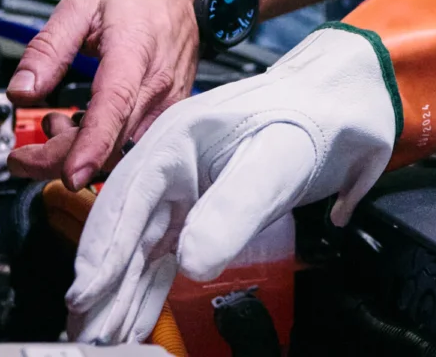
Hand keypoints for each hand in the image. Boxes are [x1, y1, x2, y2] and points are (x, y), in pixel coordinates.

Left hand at [5, 0, 200, 187]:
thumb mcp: (79, 5)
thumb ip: (48, 48)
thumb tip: (22, 90)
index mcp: (134, 51)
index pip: (115, 104)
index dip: (91, 144)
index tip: (70, 174)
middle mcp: (157, 84)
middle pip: (113, 141)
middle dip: (61, 158)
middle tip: (23, 156)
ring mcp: (168, 103)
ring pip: (123, 150)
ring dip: (81, 151)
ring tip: (56, 123)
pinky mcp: (169, 114)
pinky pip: (134, 143)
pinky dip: (102, 146)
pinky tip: (82, 124)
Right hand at [65, 26, 396, 342]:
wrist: (350, 102)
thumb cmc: (316, 115)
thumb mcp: (276, 161)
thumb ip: (233, 209)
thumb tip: (192, 262)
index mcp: (174, 142)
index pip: (123, 203)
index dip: (100, 253)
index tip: (84, 296)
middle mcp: (171, 169)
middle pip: (124, 234)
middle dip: (101, 286)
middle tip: (85, 335)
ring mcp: (187, 192)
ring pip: (142, 252)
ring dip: (120, 295)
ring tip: (100, 339)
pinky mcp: (206, 213)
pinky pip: (167, 258)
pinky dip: (149, 290)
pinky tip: (133, 320)